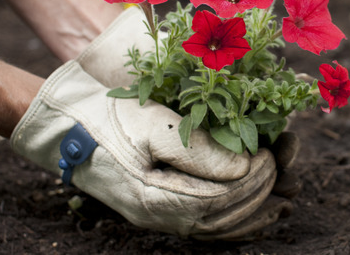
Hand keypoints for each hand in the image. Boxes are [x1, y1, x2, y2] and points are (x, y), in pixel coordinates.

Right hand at [73, 6, 302, 238]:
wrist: (67, 128)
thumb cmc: (109, 119)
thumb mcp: (153, 124)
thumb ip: (199, 150)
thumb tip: (243, 167)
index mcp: (154, 197)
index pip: (219, 199)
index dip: (251, 180)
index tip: (269, 155)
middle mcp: (158, 216)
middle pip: (223, 217)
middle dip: (259, 193)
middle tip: (279, 165)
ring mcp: (158, 217)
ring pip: (216, 229)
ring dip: (254, 215)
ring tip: (282, 200)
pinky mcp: (159, 209)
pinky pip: (204, 227)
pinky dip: (234, 222)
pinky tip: (253, 212)